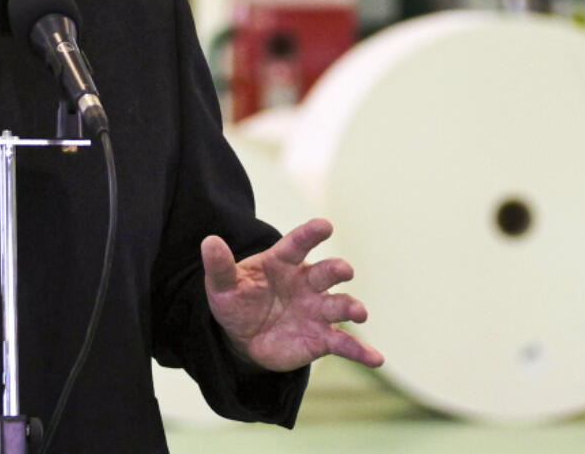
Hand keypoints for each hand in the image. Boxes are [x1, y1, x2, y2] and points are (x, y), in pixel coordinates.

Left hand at [201, 217, 382, 372]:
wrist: (243, 337)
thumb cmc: (236, 301)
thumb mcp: (222, 286)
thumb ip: (219, 265)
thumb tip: (209, 241)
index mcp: (282, 263)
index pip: (297, 244)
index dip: (310, 234)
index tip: (325, 225)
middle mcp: (305, 282)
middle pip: (325, 273)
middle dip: (336, 270)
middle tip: (344, 271)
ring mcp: (317, 309)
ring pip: (340, 304)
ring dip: (352, 306)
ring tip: (359, 313)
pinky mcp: (322, 337)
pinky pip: (345, 343)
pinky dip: (362, 351)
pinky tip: (375, 358)